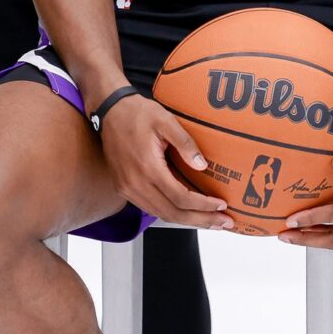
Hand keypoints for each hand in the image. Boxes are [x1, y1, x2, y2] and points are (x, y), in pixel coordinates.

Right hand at [99, 95, 234, 230]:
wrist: (109, 110)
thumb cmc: (136, 113)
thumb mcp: (166, 121)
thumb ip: (185, 144)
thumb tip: (202, 165)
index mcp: (148, 168)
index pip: (180, 198)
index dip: (203, 205)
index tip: (221, 205)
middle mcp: (135, 184)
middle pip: (173, 213)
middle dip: (201, 220)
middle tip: (223, 222)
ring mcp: (127, 189)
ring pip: (161, 214)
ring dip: (187, 220)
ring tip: (209, 220)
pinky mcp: (124, 189)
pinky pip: (150, 208)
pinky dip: (171, 213)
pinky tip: (186, 211)